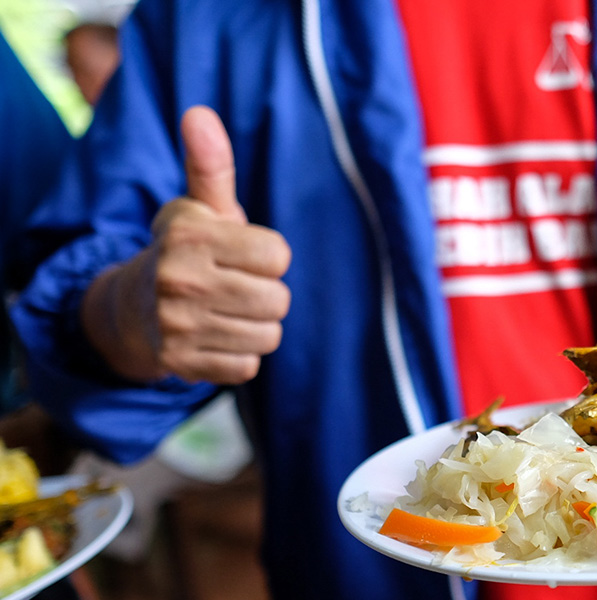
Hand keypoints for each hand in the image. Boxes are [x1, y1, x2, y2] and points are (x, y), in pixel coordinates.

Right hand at [82, 106, 290, 383]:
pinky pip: (247, 366)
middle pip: (278, 300)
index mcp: (191, 237)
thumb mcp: (199, 207)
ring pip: (267, 335)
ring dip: (256, 325)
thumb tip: (200, 113)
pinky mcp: (180, 363)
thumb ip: (211, 165)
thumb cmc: (186, 251)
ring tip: (228, 311)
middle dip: (267, 294)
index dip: (270, 257)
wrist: (131, 308)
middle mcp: (180, 281)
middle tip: (238, 286)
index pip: (278, 257)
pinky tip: (217, 336)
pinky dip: (239, 354)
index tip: (245, 255)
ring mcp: (177, 326)